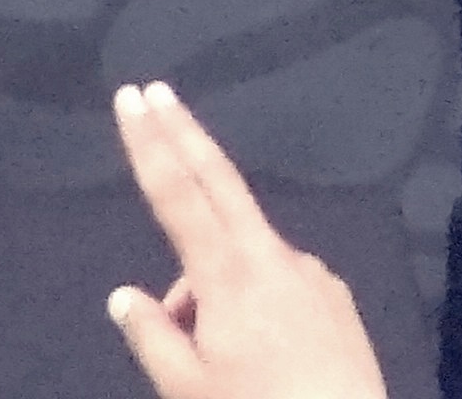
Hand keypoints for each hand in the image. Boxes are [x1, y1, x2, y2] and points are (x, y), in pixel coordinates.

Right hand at [101, 81, 389, 398]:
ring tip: (214, 367)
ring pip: (240, 264)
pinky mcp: (334, 297)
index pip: (180, 196)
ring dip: (210, 292)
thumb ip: (153, 335)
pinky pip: (275, 290)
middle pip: (219, 185)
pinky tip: (259, 362)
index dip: (152, 146)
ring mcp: (311, 274)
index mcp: (232, 276)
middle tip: (153, 92)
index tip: (133, 99)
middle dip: (183, 136)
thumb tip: (127, 296)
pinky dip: (248, 310)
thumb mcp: (186, 387)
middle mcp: (276, 260)